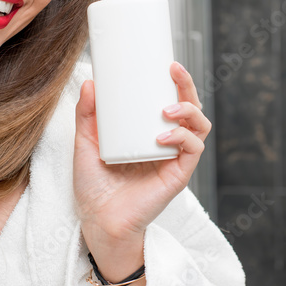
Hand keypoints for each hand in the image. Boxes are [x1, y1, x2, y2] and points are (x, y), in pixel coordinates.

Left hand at [73, 61, 211, 267]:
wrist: (98, 222)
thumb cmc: (94, 187)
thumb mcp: (86, 143)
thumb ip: (87, 115)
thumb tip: (90, 83)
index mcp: (150, 133)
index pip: (171, 101)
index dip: (175, 82)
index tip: (166, 63)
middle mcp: (167, 143)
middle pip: (190, 108)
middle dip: (187, 86)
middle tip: (173, 70)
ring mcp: (174, 158)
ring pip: (199, 126)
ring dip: (189, 110)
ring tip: (168, 108)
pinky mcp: (178, 175)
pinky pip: (192, 150)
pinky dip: (182, 138)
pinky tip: (163, 136)